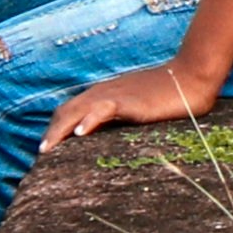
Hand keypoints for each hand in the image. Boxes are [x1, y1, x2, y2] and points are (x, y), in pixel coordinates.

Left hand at [38, 57, 220, 154]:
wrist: (191, 77)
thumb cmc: (169, 95)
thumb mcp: (140, 108)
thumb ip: (123, 118)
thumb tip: (113, 136)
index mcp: (105, 95)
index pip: (72, 109)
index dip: (57, 127)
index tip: (48, 147)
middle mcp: (105, 92)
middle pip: (67, 110)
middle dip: (51, 131)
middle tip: (41, 155)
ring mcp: (116, 95)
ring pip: (78, 110)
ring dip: (60, 129)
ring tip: (48, 149)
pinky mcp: (130, 100)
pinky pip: (103, 108)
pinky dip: (89, 119)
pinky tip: (80, 133)